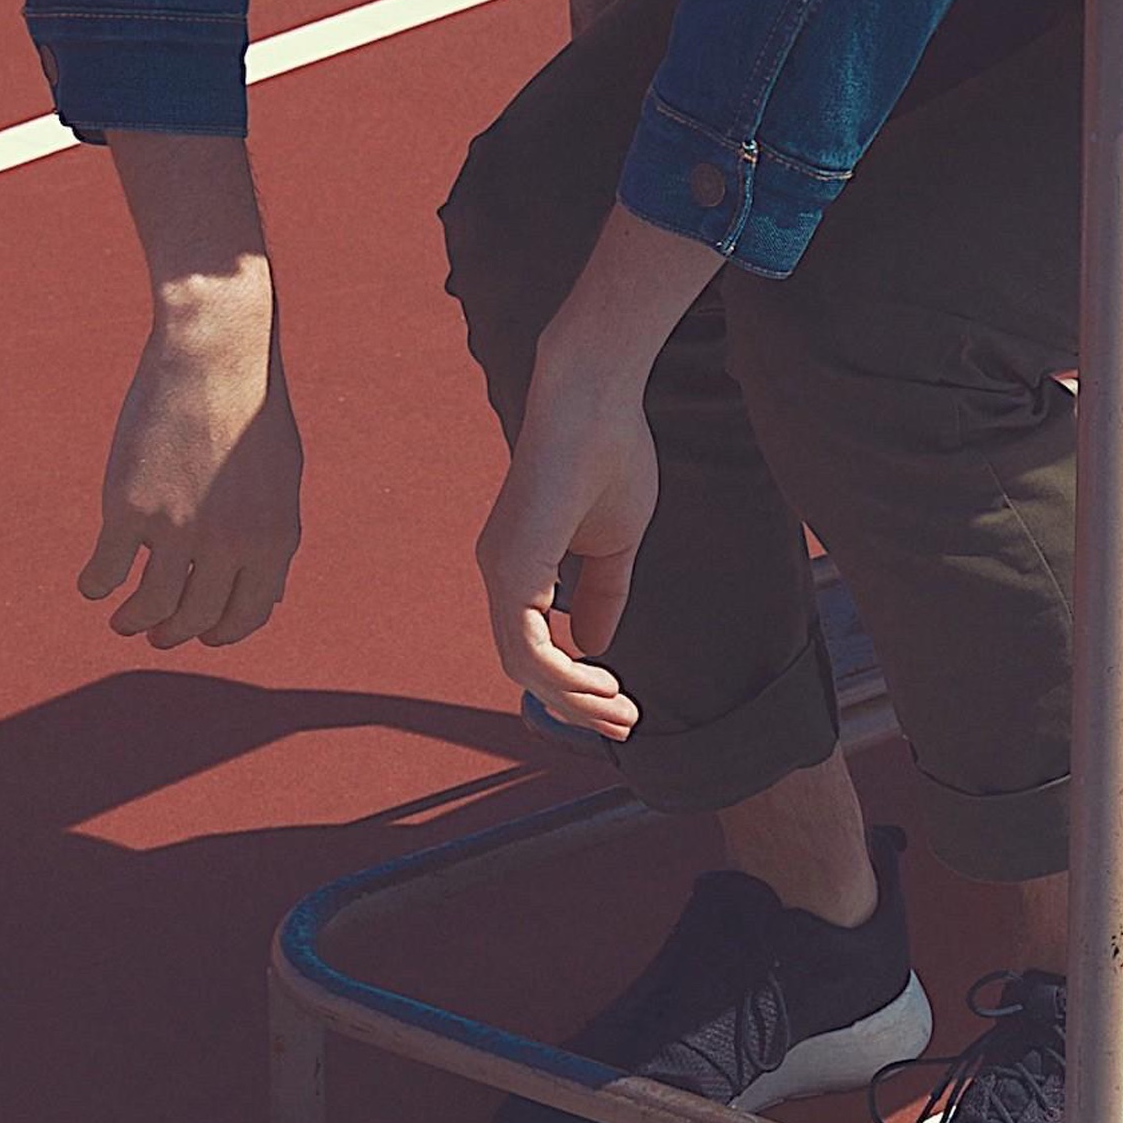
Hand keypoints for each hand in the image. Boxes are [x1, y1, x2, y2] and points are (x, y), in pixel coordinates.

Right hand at [81, 299, 303, 648]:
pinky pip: (106, 571)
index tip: (201, 634)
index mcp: (275, 538)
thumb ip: (271, 540)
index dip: (222, 632)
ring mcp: (178, 528)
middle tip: (156, 633)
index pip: (249, 614)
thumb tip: (269, 601)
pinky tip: (94, 582)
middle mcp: (230, 542)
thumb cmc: (250, 411)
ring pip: (149, 607)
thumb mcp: (281, 480)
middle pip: (195, 617)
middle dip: (173, 632)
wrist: (216, 355)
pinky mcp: (129, 507)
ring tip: (124, 619)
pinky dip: (96, 585)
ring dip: (133, 621)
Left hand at [473, 353, 656, 738]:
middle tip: (623, 724)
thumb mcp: (614, 543)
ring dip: (572, 696)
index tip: (622, 702)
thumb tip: (594, 649)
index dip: (575, 681)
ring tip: (619, 711)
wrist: (596, 399)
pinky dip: (561, 674)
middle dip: (575, 702)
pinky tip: (599, 680)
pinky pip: (526, 644)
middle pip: (526, 665)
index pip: (537, 643)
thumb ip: (604, 594)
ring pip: (523, 664)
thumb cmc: (610, 454)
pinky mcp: (510, 564)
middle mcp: (500, 570)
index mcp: (520, 563)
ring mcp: (499, 568)